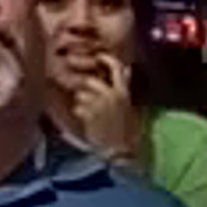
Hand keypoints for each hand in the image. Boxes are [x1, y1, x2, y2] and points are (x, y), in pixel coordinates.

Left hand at [45, 30, 138, 158]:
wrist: (120, 150)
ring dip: (82, 103)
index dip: (106, 59)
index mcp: (123, 92)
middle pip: (90, 82)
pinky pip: (77, 108)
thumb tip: (127, 69)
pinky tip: (89, 122)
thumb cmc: (125, 128)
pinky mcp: (89, 115)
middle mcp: (111, 96)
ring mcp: (99, 105)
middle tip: (89, 99)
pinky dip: (80, 113)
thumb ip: (125, 86)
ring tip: (91, 114)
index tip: (99, 56)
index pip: (116, 68)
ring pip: (81, 95)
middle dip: (86, 89)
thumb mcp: (130, 105)